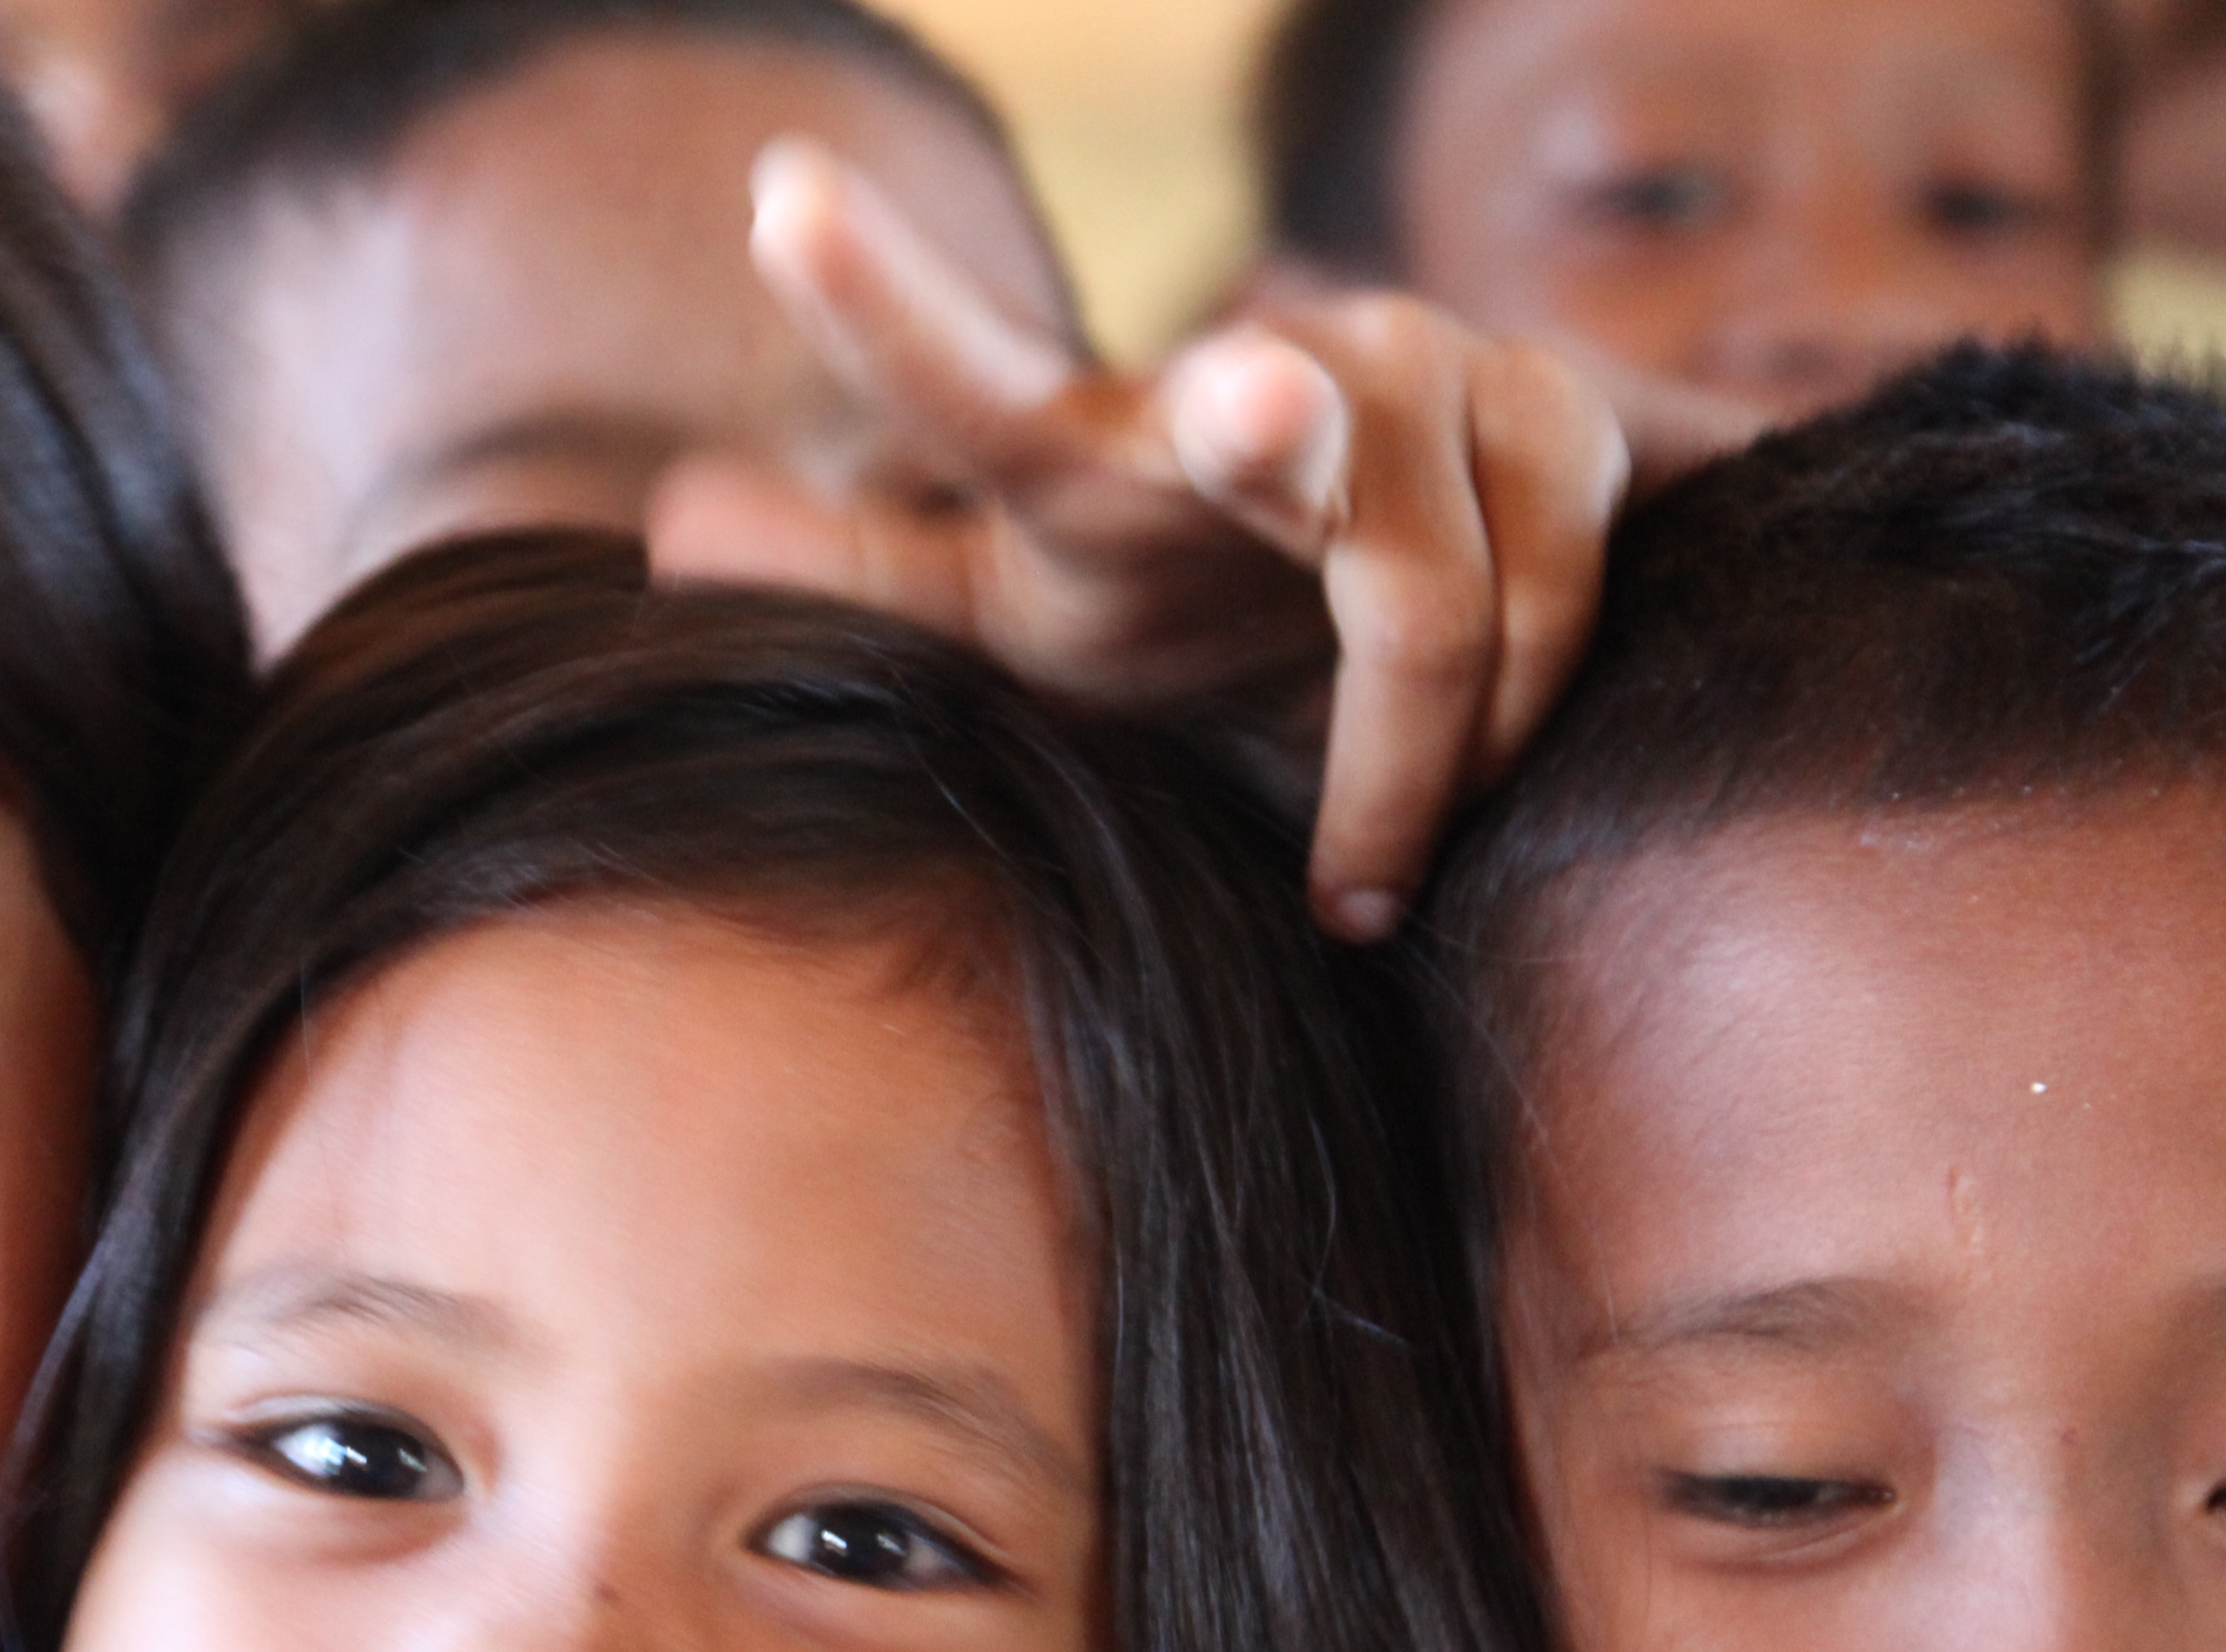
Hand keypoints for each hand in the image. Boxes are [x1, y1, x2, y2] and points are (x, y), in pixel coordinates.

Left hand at [650, 143, 1749, 930]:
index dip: (874, 301)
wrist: (1442, 623)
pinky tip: (1451, 815)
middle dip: (1260, 412)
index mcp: (1084, 452)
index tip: (776, 200)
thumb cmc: (1194, 619)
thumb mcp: (1026, 614)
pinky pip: (1543, 599)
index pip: (957, 379)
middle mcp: (1249, 376)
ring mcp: (1415, 377)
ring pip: (1422, 594)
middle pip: (1256, 413)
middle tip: (1250, 408)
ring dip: (1401, 768)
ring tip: (1356, 876)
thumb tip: (662, 528)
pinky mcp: (1563, 413)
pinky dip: (1491, 744)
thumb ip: (863, 578)